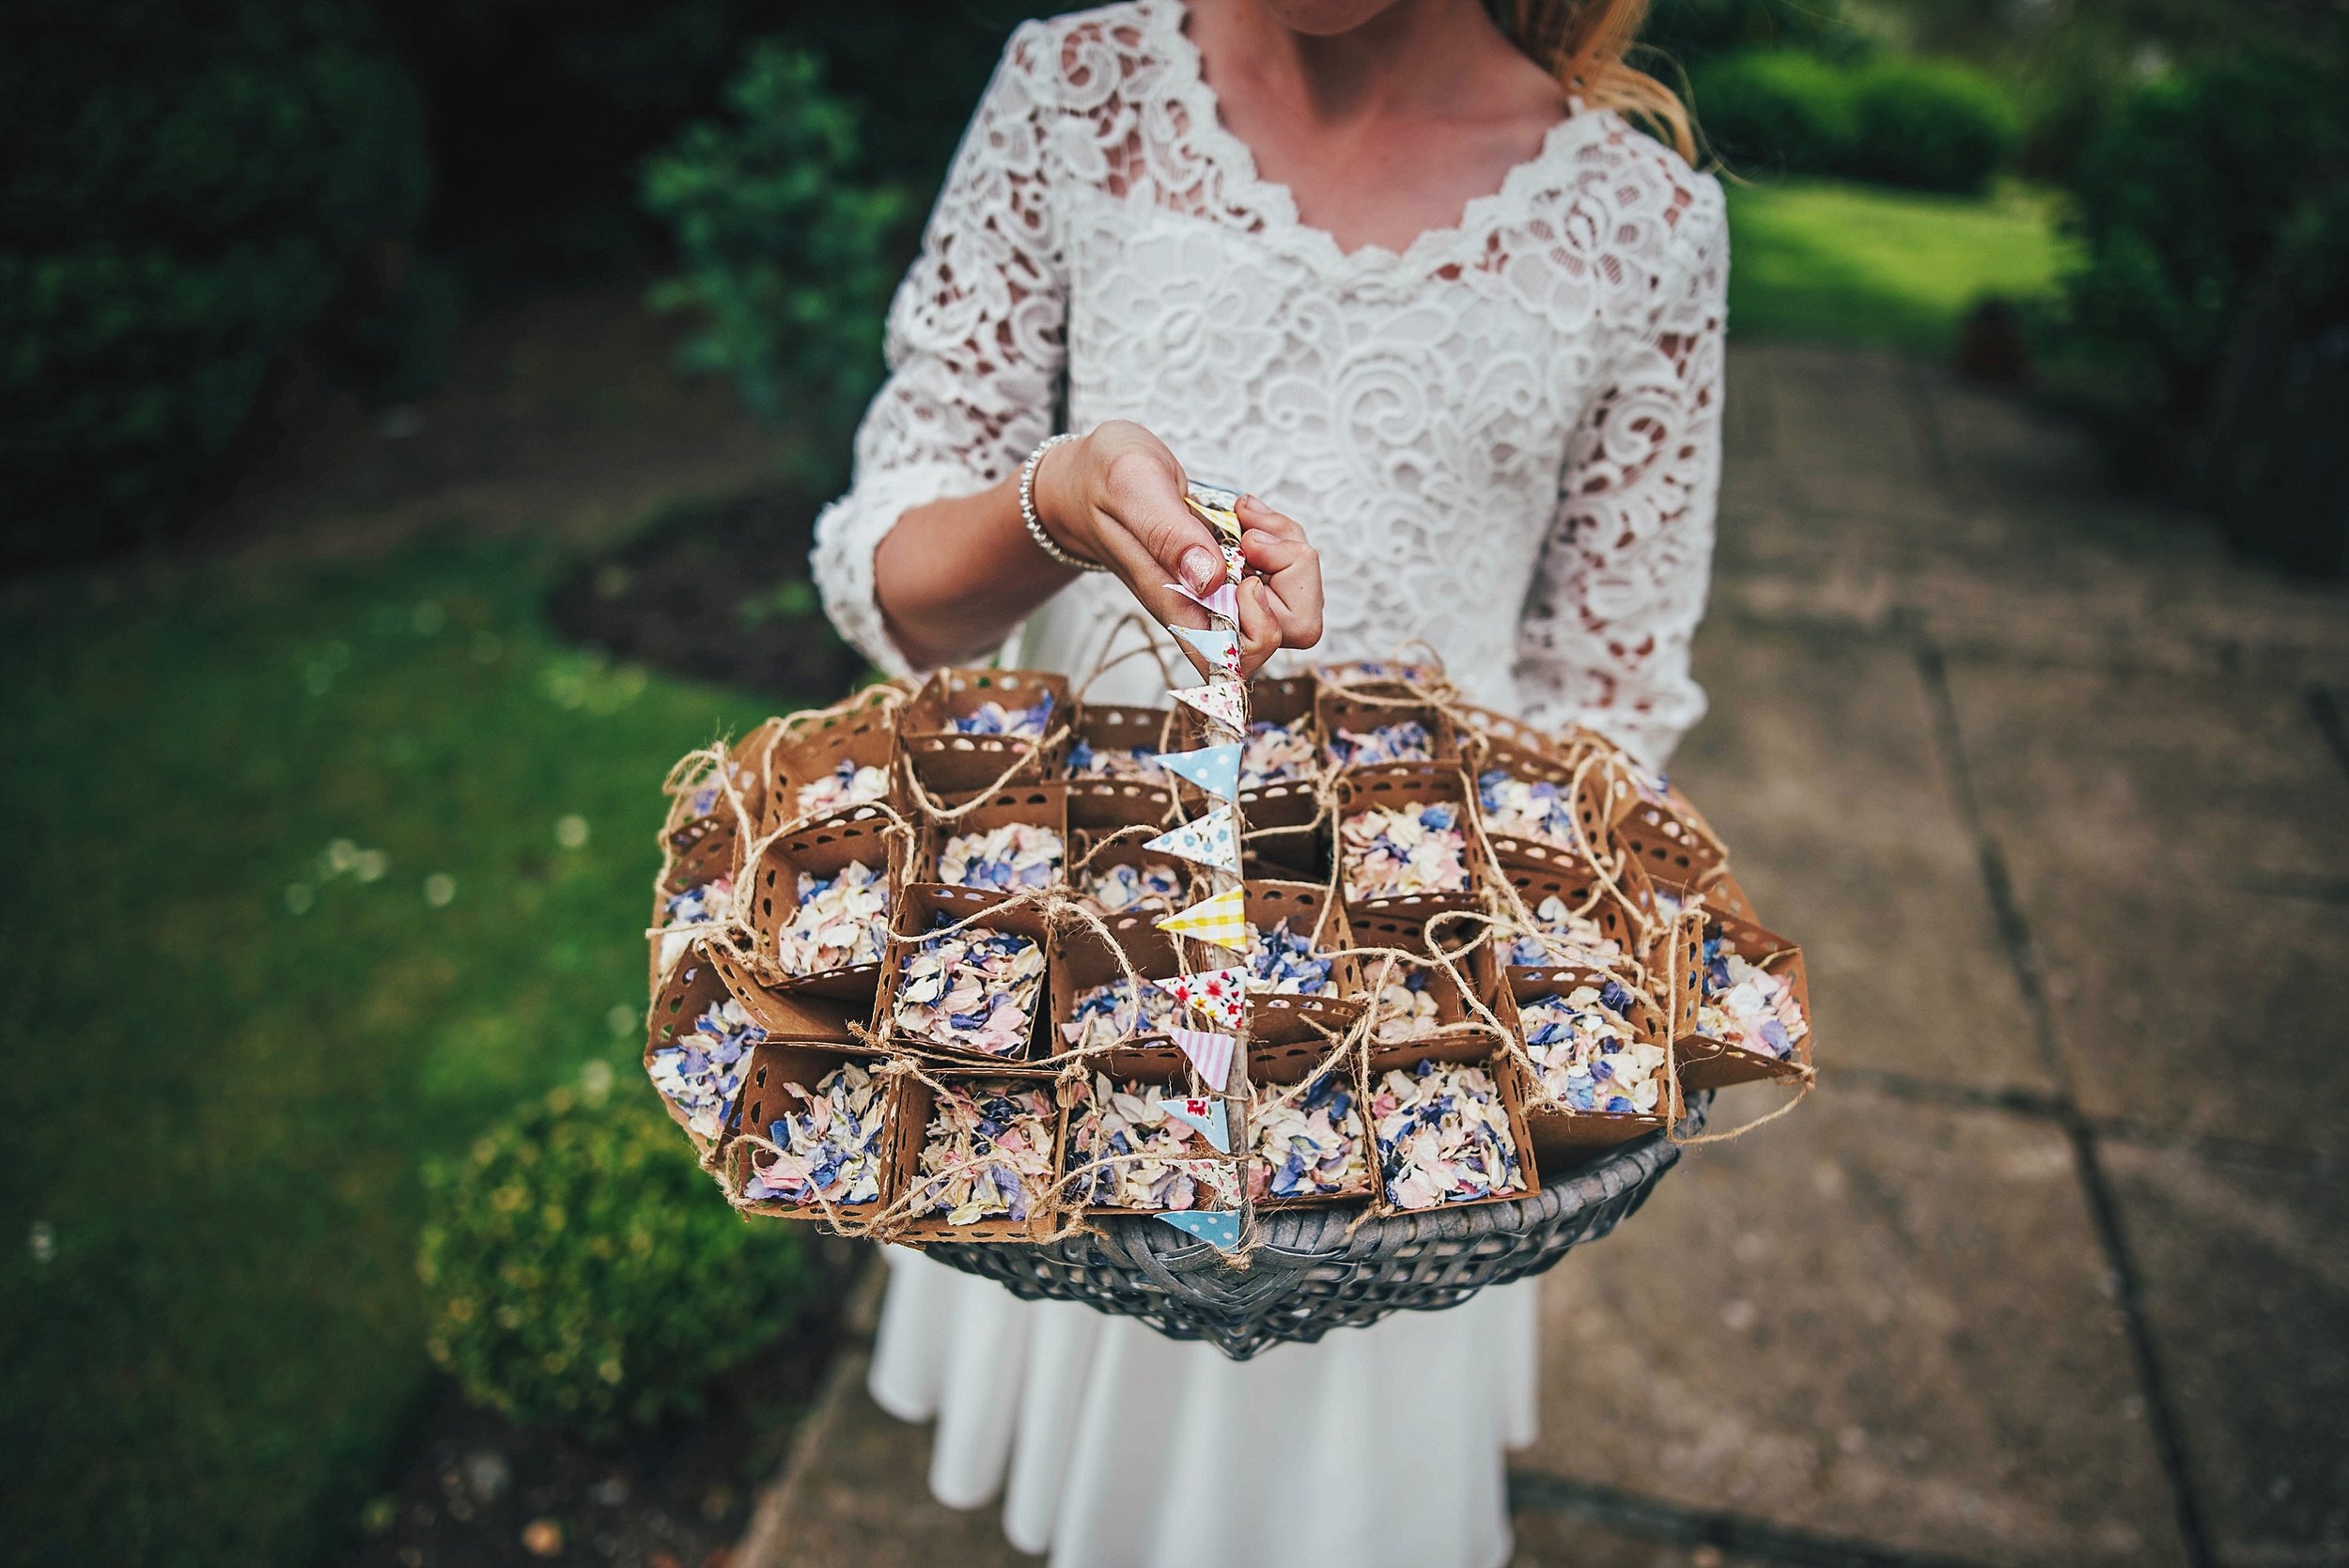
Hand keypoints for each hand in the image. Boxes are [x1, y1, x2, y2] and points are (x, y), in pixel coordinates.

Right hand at [1031, 420, 1323, 678]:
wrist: (1086, 484)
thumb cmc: (1101, 485)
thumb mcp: (1130, 486)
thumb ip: (1167, 533)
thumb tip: (1210, 581)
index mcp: (1179, 608)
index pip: (1241, 659)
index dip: (1264, 618)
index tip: (1243, 559)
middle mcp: (1208, 611)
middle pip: (1290, 633)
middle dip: (1295, 578)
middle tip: (1254, 535)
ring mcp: (1226, 594)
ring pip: (1298, 602)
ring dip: (1291, 552)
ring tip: (1248, 518)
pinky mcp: (1237, 573)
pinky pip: (1288, 571)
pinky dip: (1282, 537)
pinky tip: (1247, 514)